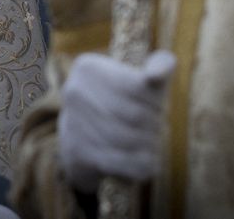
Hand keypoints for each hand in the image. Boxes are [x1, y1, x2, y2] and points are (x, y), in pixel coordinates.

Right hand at [58, 50, 173, 191]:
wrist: (78, 136)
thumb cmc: (118, 101)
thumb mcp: (136, 79)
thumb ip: (158, 68)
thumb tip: (160, 72)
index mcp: (89, 68)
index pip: (139, 86)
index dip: (157, 102)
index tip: (159, 108)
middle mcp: (76, 91)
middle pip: (134, 114)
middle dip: (154, 125)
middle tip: (159, 130)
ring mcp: (73, 121)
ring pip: (127, 139)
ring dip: (150, 146)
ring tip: (155, 145)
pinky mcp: (76, 151)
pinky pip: (119, 161)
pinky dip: (140, 165)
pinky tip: (148, 162)